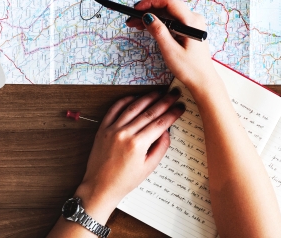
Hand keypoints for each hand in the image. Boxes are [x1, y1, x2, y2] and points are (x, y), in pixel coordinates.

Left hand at [72, 90, 185, 222]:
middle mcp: (125, 133)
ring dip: (147, 98)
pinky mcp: (103, 128)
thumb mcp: (148, 167)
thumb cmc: (124, 181)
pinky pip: (114, 109)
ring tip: (158, 93)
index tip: (180, 107)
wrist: (100, 186)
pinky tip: (135, 97)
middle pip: (149, 112)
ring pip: (133, 107)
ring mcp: (112, 129)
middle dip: (164, 102)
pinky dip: (125, 101)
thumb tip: (167, 130)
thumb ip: (160, 147)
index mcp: (138, 145)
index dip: (172, 113)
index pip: (160, 123)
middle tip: (174, 94)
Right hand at [128, 0, 217, 93]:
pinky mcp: (189, 29)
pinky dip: (159, 22)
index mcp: (191, 21)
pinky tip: (147, 26)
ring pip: (168, 13)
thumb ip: (159, 31)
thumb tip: (147, 16)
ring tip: (135, 24)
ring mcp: (192, 23)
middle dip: (148, 9)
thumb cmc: (189, 69)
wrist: (203, 81)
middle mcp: (193, 18)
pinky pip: (172, 20)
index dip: (150, 2)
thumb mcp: (170, 51)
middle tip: (132, 19)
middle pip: (167, 6)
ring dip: (152, 16)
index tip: (136, 9)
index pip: (169, 2)